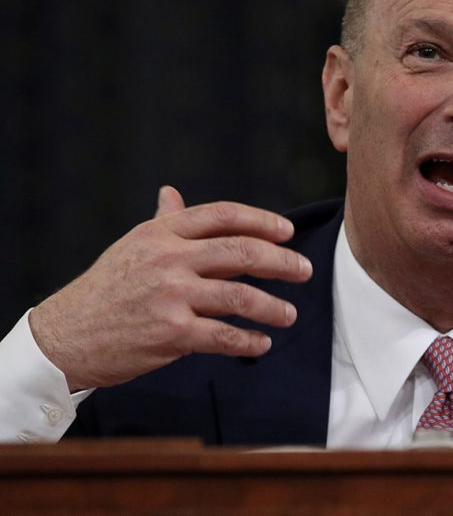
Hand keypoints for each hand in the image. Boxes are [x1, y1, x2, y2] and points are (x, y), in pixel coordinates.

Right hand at [28, 186, 312, 391]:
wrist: (64, 337)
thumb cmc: (105, 289)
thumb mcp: (132, 247)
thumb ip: (162, 222)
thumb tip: (171, 192)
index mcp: (162, 233)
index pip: (224, 216)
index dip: (262, 221)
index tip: (288, 232)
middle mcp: (169, 259)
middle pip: (242, 252)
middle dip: (281, 262)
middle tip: (305, 270)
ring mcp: (171, 296)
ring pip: (240, 296)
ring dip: (273, 307)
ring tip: (290, 314)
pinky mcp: (172, 332)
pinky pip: (224, 335)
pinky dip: (249, 340)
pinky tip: (262, 343)